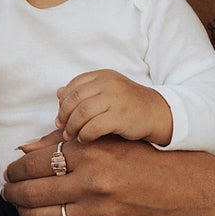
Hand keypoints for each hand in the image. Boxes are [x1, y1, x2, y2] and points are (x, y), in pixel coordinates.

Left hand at [2, 133, 211, 215]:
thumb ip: (63, 142)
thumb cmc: (141, 156)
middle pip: (34, 191)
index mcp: (93, 153)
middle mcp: (94, 183)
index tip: (11, 170)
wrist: (181, 188)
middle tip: (8, 188)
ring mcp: (99, 213)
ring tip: (19, 205)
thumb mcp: (105, 139)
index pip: (37, 161)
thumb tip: (23, 150)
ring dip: (23, 212)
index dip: (17, 167)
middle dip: (13, 191)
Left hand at [55, 69, 172, 144]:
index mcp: (102, 76)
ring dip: (72, 127)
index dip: (63, 102)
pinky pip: (94, 127)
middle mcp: (108, 84)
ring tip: (70, 135)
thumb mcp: (106, 91)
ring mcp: (116, 99)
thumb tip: (58, 92)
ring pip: (82, 113)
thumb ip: (83, 91)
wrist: (156, 112)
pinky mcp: (121, 117)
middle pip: (75, 98)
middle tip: (62, 127)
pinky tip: (84, 139)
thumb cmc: (127, 104)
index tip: (61, 116)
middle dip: (64, 115)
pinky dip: (85, 134)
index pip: (74, 85)